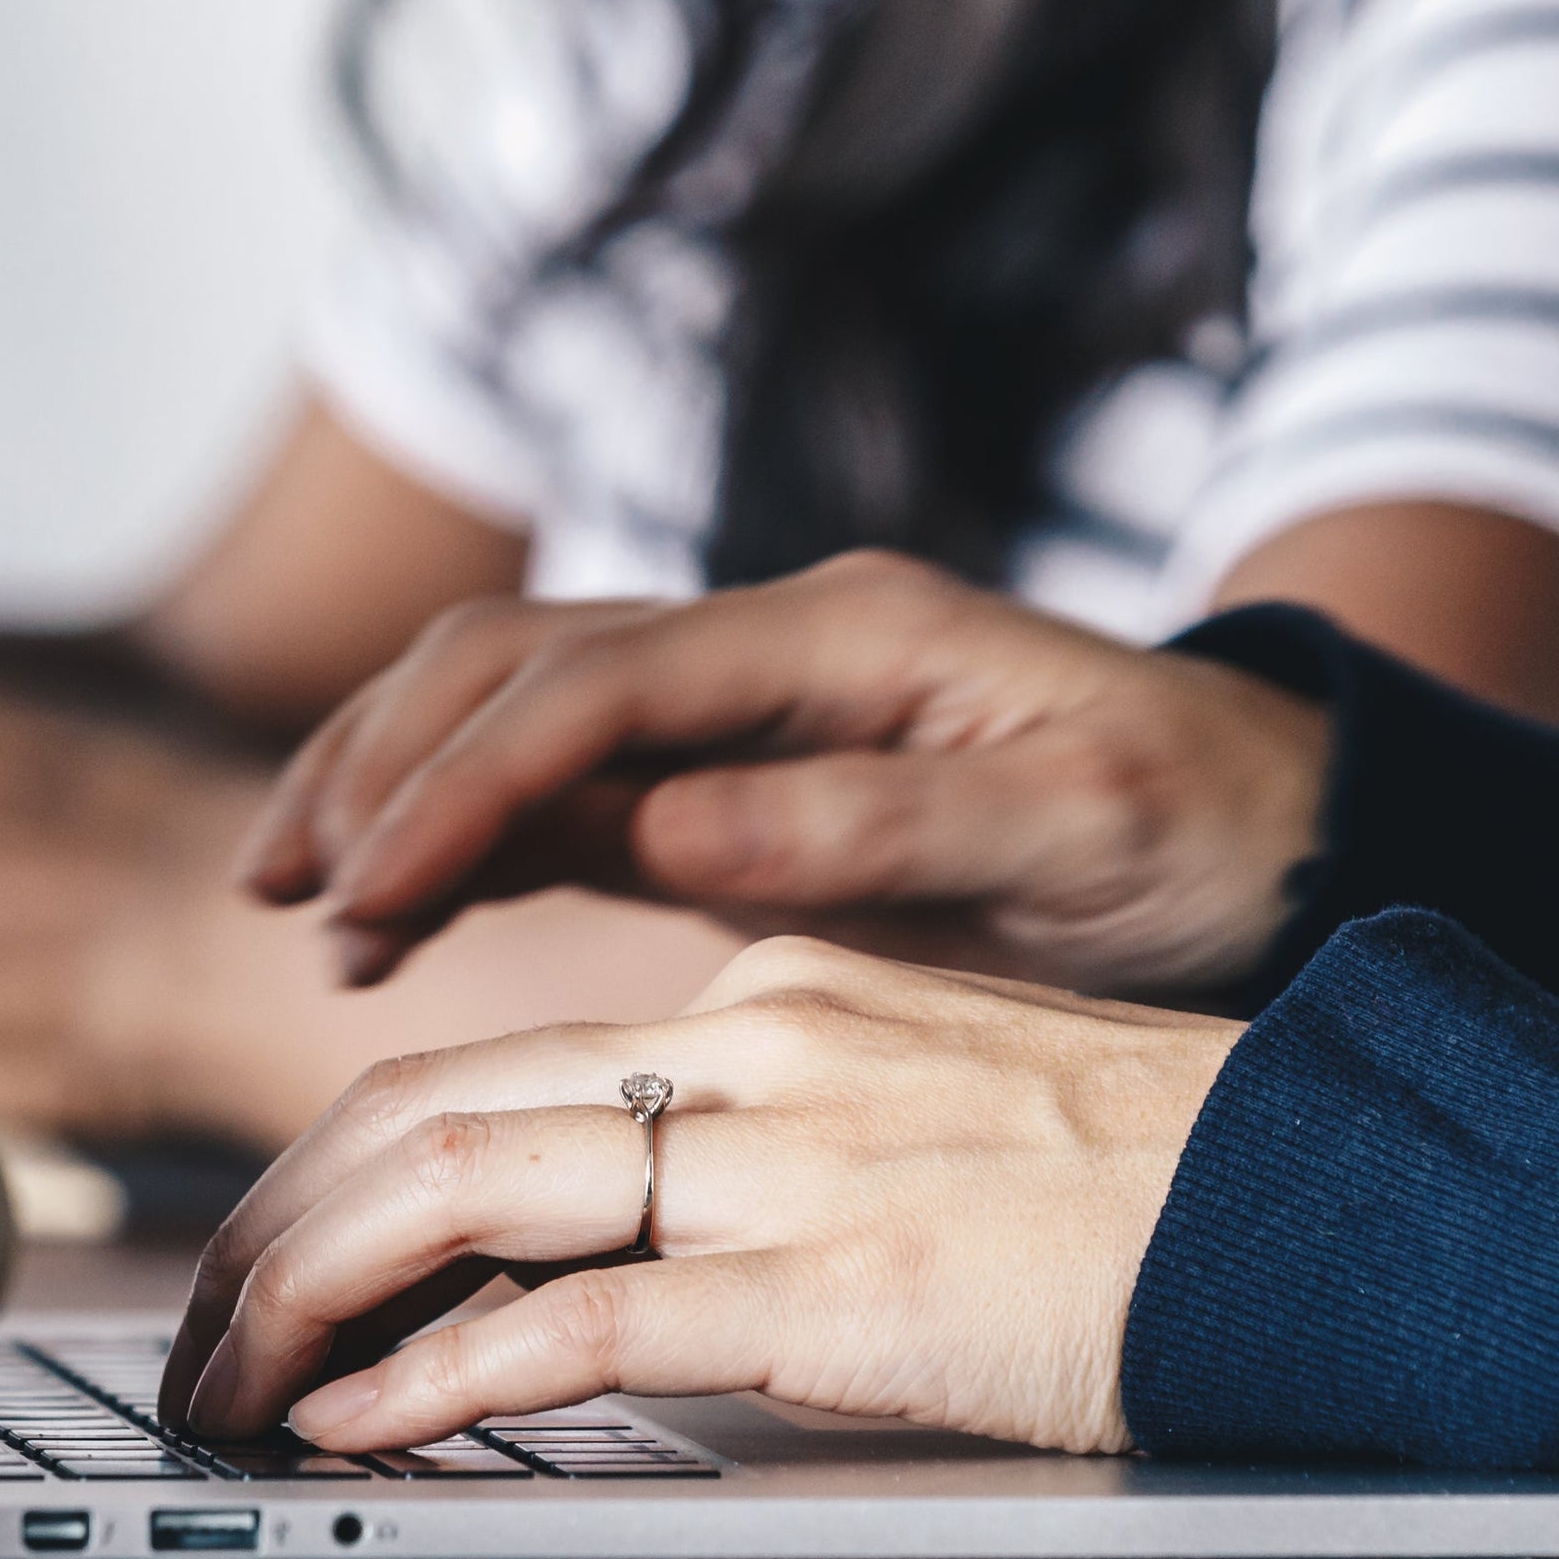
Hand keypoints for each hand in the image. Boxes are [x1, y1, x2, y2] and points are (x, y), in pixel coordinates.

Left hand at [159, 937, 1237, 1454]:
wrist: (1341, 1192)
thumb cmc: (1158, 1176)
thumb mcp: (936, 1105)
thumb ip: (783, 1138)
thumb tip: (632, 1242)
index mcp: (782, 990)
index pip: (495, 1061)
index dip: (338, 1167)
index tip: (272, 1259)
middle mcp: (765, 1041)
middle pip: (430, 1104)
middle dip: (269, 1228)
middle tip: (200, 1342)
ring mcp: (800, 1157)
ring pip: (468, 1185)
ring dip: (308, 1297)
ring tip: (233, 1391)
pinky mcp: (850, 1286)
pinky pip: (588, 1325)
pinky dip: (446, 1378)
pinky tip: (369, 1426)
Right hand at [241, 552, 1333, 999]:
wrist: (1273, 822)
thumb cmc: (1195, 826)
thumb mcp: (1074, 834)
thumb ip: (877, 826)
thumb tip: (670, 828)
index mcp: (849, 637)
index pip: (602, 684)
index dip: (468, 780)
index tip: (372, 886)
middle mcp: (775, 646)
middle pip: (520, 665)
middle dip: (382, 762)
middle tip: (285, 891)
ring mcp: (746, 708)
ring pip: (514, 710)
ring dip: (392, 785)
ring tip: (295, 901)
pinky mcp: (736, 779)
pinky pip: (560, 786)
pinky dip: (460, 838)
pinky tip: (390, 921)